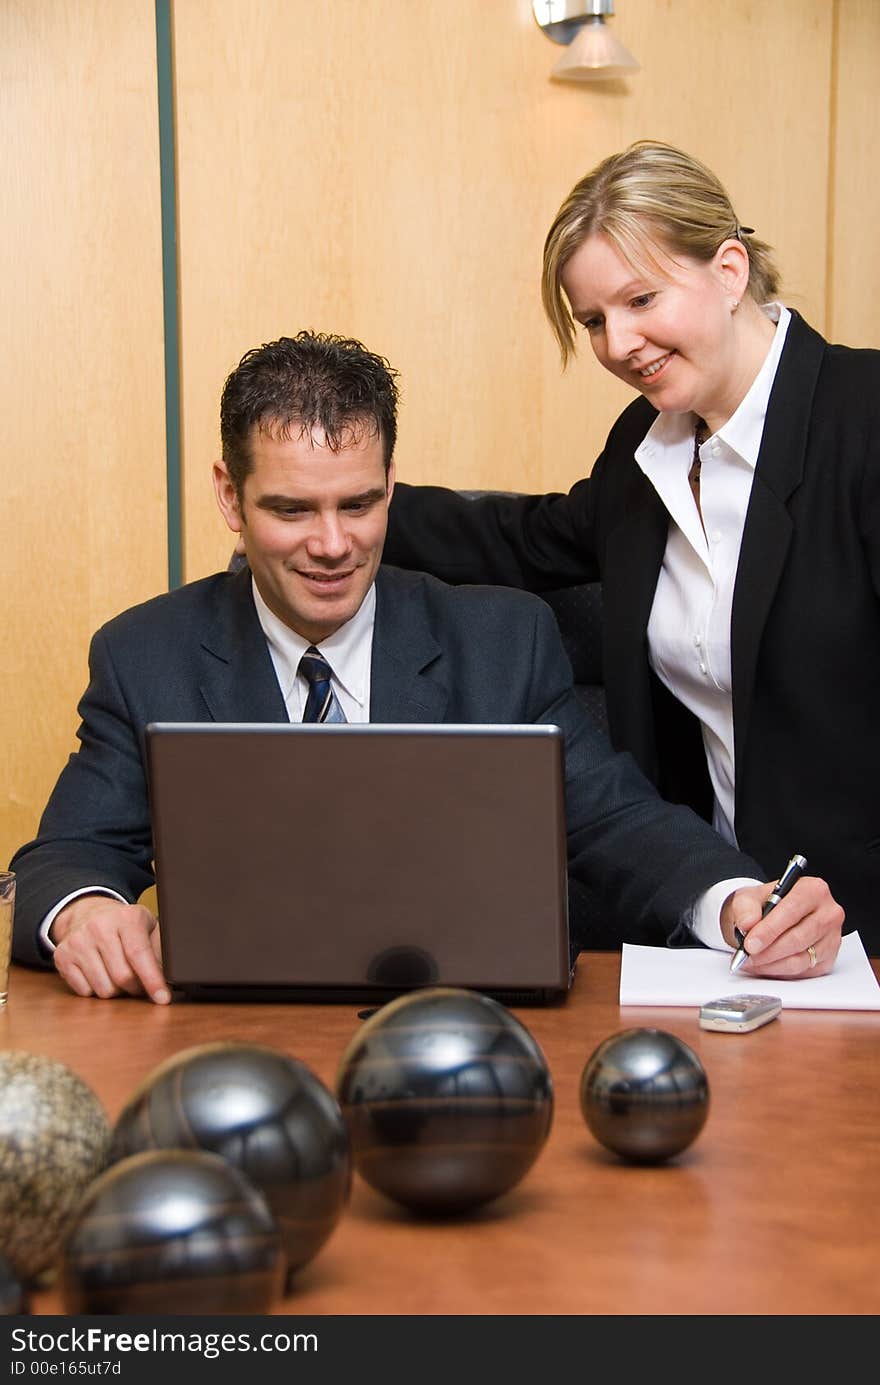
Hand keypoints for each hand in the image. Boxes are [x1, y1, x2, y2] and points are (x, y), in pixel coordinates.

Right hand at [50, 895, 170, 1003]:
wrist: (88, 913)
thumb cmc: (125, 926)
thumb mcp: (148, 927)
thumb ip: (161, 949)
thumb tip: (174, 975)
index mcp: (126, 917)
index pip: (139, 954)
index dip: (152, 980)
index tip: (162, 998)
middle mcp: (99, 926)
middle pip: (122, 977)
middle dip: (136, 988)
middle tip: (140, 983)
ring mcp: (77, 941)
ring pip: (104, 989)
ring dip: (116, 991)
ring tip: (118, 975)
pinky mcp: (61, 956)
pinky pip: (85, 991)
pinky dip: (96, 990)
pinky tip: (100, 973)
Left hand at [721, 877, 844, 977]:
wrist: (773, 915)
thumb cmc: (765, 904)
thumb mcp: (749, 897)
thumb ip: (746, 908)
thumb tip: (747, 924)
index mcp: (812, 889)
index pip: (791, 911)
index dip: (769, 930)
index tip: (749, 944)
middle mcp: (828, 913)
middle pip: (798, 939)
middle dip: (767, 952)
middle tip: (746, 957)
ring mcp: (832, 938)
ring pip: (801, 959)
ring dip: (771, 965)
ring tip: (751, 963)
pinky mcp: (829, 959)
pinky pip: (803, 972)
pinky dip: (780, 972)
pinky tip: (765, 966)